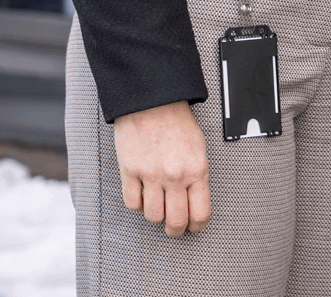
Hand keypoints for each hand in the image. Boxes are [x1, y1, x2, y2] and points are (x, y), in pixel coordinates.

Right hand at [113, 101, 209, 235]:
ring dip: (155, 215)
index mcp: (197, 170)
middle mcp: (175, 176)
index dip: (197, 226)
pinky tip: (142, 196)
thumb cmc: (177, 122)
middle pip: (175, 221)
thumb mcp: (198, 148)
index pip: (200, 213)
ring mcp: (151, 175)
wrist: (153, 101)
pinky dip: (137, 204)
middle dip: (175, 230)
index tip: (193, 228)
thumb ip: (196, 174)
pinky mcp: (130, 171)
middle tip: (174, 228)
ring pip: (152, 216)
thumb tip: (194, 200)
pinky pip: (132, 203)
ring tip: (157, 207)